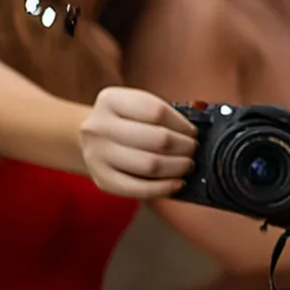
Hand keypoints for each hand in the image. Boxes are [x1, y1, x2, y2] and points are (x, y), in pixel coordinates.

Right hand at [78, 86, 197, 198]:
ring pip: (150, 165)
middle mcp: (98, 126)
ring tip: (187, 165)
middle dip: (185, 147)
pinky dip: (164, 188)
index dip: (182, 124)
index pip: (157, 111)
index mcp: (111, 100)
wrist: (93, 138)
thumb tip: (196, 134)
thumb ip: (163, 115)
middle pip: (157, 139)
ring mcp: (96, 154)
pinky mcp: (102, 179)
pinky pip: (138, 188)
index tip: (193, 132)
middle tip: (193, 150)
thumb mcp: (138, 106)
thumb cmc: (126, 122)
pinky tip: (177, 184)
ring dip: (178, 167)